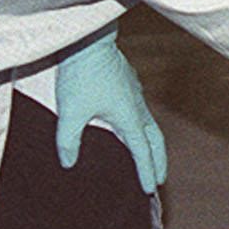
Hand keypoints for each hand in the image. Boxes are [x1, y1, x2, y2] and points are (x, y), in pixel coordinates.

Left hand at [53, 31, 167, 192]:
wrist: (88, 40)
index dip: (147, 171)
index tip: (151, 189)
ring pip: (150, 123)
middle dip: (159, 160)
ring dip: (152, 142)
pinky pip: (140, 109)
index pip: (142, 152)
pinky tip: (129, 122)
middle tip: (160, 177)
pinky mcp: (126, 81)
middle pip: (155, 139)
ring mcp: (134, 92)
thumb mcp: (71, 112)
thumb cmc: (82, 75)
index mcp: (129, 118)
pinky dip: (141, 124)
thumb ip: (68, 141)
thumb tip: (68, 163)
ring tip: (149, 153)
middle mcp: (137, 106)